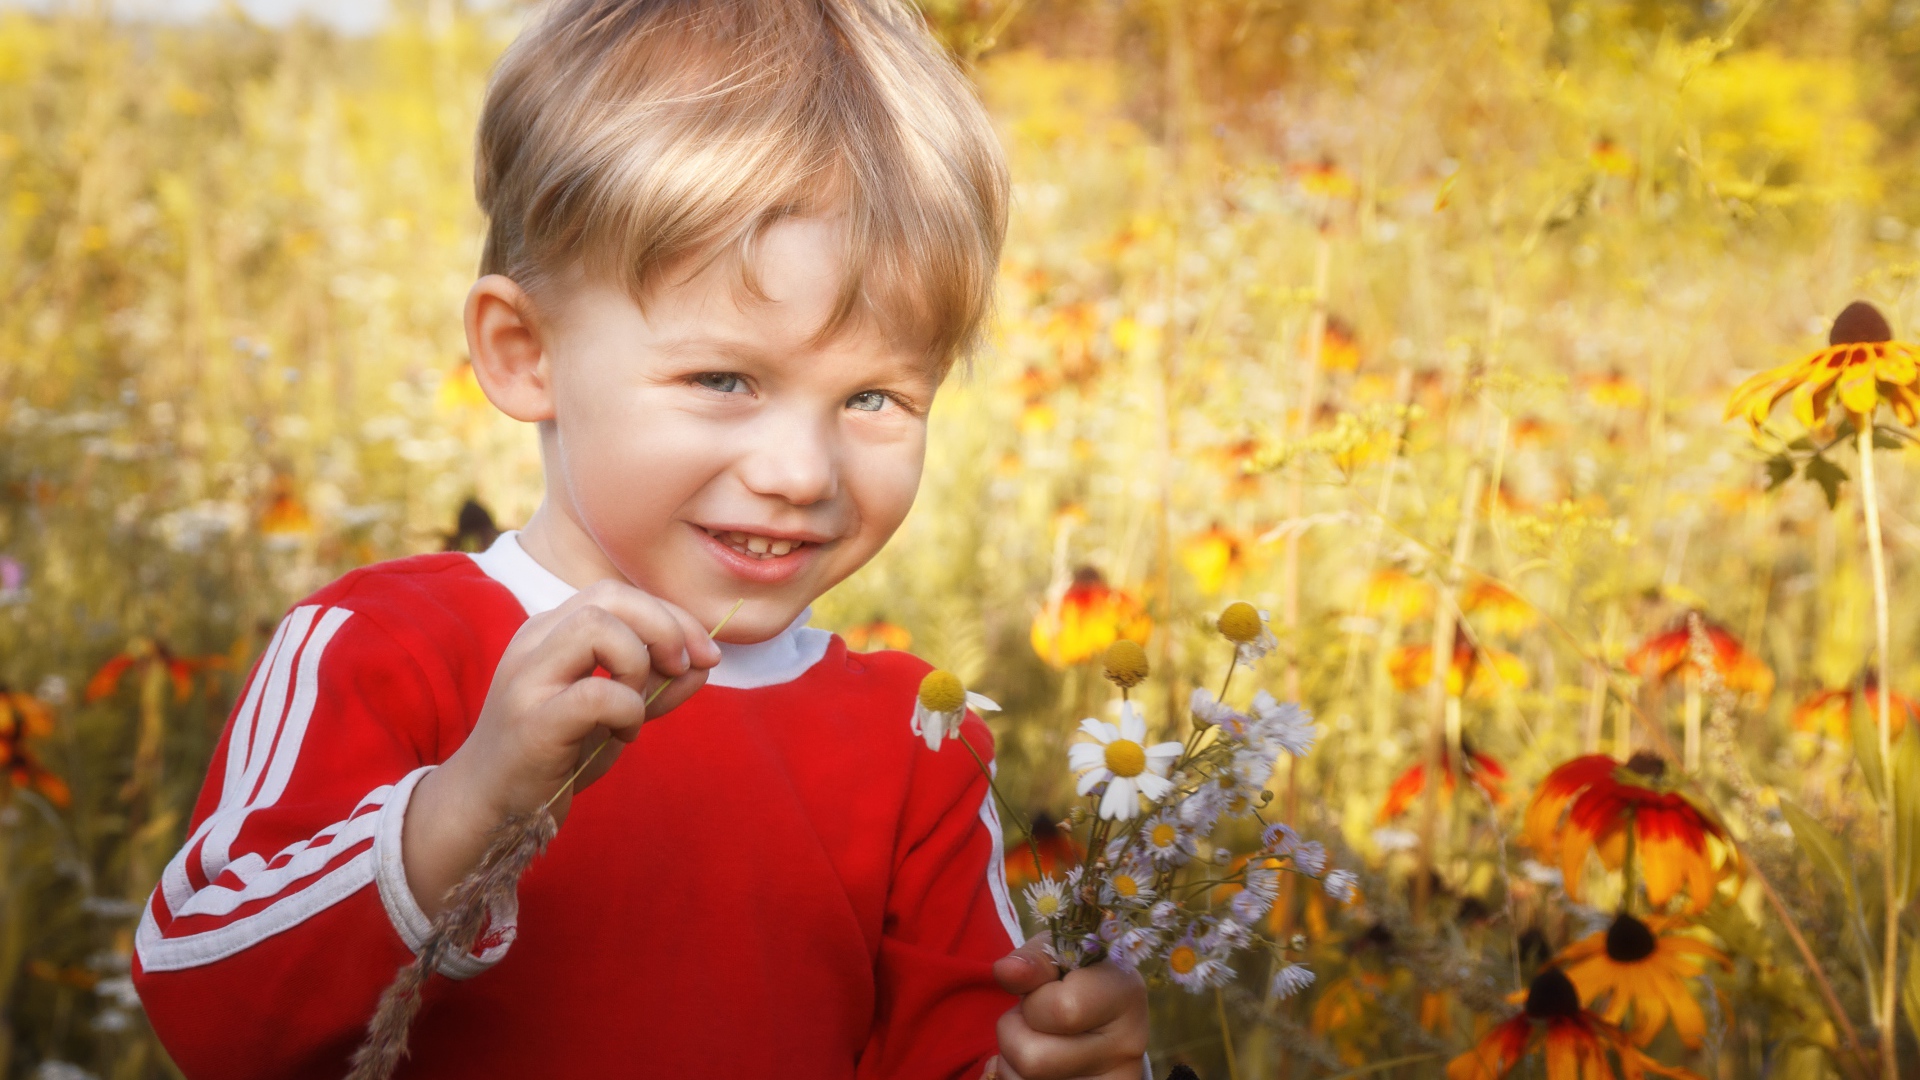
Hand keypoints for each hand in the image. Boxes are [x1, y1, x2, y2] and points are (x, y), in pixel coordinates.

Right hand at [403, 581, 721, 914]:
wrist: (490, 806)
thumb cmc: (553, 754)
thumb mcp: (613, 712)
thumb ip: (655, 685)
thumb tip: (706, 663)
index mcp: (550, 632)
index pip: (617, 594)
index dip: (670, 615)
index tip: (705, 654)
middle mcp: (534, 643)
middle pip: (609, 596)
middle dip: (664, 626)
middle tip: (683, 667)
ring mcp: (527, 679)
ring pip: (597, 629)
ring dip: (638, 664)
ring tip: (636, 706)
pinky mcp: (532, 723)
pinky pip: (596, 694)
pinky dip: (628, 710)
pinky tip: (622, 734)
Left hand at [986, 933, 1148, 1079]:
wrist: (1104, 1017)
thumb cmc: (1074, 978)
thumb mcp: (1058, 957)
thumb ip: (1032, 960)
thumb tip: (1005, 971)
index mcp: (1125, 993)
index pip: (1060, 1010)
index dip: (1034, 1001)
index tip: (1044, 990)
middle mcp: (1128, 1044)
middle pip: (1032, 1058)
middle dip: (1014, 1032)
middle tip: (1033, 1018)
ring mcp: (1117, 1078)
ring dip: (1012, 1058)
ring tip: (1037, 1037)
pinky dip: (1019, 1079)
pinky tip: (1041, 1065)